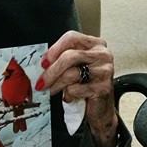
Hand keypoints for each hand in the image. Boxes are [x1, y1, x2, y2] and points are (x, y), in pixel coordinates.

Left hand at [36, 31, 117, 146]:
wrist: (100, 109)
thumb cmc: (86, 85)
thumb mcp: (75, 67)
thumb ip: (63, 60)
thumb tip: (42, 63)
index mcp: (95, 44)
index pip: (72, 38)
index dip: (54, 49)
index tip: (43, 63)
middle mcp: (103, 54)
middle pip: (70, 56)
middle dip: (51, 71)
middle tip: (41, 82)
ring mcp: (105, 71)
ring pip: (72, 74)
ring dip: (57, 85)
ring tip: (52, 91)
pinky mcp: (104, 87)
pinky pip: (76, 89)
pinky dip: (68, 95)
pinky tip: (70, 97)